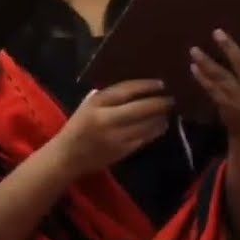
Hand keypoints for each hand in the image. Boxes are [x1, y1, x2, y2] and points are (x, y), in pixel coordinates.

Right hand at [52, 79, 173, 177]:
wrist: (68, 156)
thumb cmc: (78, 126)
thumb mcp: (87, 105)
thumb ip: (108, 97)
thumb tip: (138, 88)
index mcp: (95, 103)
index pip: (126, 90)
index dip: (146, 86)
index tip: (161, 83)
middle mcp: (106, 118)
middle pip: (140, 108)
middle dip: (159, 102)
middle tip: (171, 98)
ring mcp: (116, 136)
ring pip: (147, 124)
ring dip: (161, 117)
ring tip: (168, 111)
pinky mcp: (123, 151)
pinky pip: (145, 138)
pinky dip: (156, 130)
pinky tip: (161, 125)